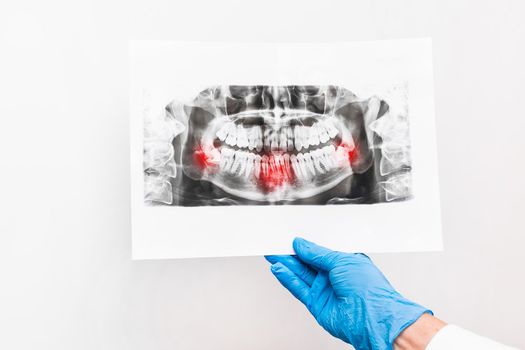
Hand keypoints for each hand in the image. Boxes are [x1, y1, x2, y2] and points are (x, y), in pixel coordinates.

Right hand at [266, 238, 431, 349]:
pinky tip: (279, 269)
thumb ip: (318, 253)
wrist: (372, 318)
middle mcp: (335, 276)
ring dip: (286, 264)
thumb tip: (303, 245)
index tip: (292, 238)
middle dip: (291, 253)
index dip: (306, 244)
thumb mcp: (342, 259)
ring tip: (273, 254)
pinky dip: (287, 279)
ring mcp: (325, 290)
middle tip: (277, 244)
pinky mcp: (316, 303)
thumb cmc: (370, 289)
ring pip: (300, 274)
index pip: (320, 250)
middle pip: (307, 262)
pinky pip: (298, 288)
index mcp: (345, 262)